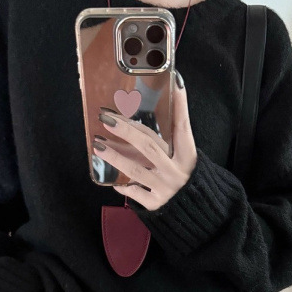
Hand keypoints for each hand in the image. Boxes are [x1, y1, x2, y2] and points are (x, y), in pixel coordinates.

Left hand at [93, 71, 196, 210]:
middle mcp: (177, 170)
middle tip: (107, 119)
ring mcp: (165, 188)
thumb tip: (160, 98)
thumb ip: (170, 134)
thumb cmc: (183, 176)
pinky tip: (111, 180)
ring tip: (98, 146)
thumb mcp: (183, 155)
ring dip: (115, 157)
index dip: (180, 104)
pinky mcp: (156, 204)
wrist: (193, 211)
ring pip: (136, 170)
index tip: (175, 80)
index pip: (182, 126)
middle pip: (149, 146)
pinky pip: (134, 193)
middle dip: (127, 130)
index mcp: (187, 155)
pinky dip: (122, 186)